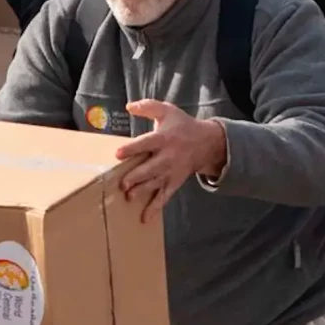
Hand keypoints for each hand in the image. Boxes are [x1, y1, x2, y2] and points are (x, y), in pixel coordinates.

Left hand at [116, 99, 226, 221]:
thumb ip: (148, 107)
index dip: (132, 148)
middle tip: (123, 183)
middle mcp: (167, 156)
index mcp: (164, 138)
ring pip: (156, 183)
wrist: (207, 143)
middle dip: (137, 176)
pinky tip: (144, 218)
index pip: (146, 143)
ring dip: (143, 191)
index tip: (118, 154)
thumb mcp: (167, 111)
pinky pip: (165, 196)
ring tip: (130, 197)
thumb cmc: (182, 125)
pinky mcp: (175, 182)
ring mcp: (171, 172)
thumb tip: (129, 106)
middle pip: (151, 168)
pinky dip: (155, 208)